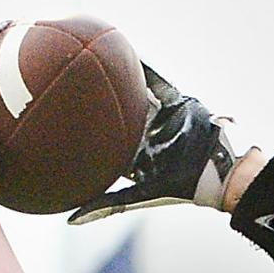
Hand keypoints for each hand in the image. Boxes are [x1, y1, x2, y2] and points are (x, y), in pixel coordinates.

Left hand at [68, 64, 238, 223]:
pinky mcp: (177, 103)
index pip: (103, 140)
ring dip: (116, 77)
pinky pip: (156, 82)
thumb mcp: (138, 196)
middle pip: (114, 112)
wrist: (219, 172)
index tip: (54, 118)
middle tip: (64, 79)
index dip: (81, 129)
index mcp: (133, 156)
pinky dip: (143, 68)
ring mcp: (160, 117)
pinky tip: (124, 49)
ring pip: (133, 93)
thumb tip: (69, 222)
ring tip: (91, 55)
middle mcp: (145, 135)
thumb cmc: (181, 187)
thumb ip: (107, 205)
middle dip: (93, 98)